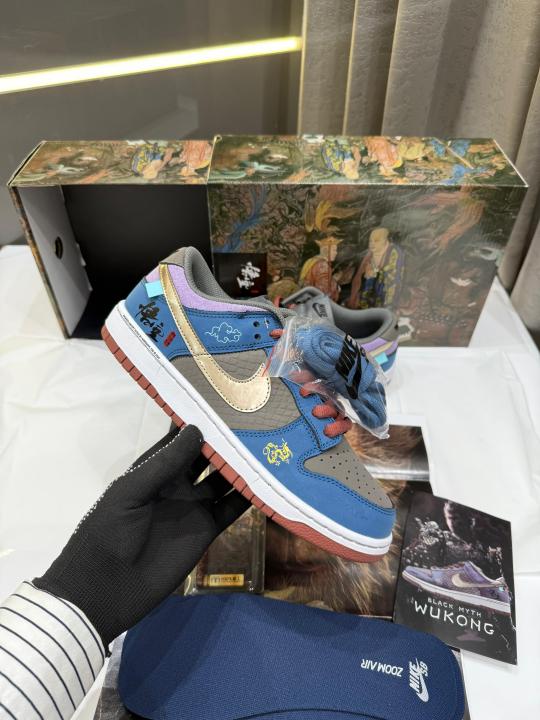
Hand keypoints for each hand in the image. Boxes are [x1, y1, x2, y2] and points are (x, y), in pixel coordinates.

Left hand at [34, 425, 248, 646]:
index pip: (182, 436)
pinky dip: (250, 495)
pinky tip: (270, 480)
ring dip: (243, 463)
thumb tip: (197, 428)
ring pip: (225, 478)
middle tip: (258, 415)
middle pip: (209, 454)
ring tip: (270, 442)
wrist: (105, 589)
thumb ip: (165, 462)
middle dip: (229, 437)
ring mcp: (195, 505)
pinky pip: (233, 508)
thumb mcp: (132, 491)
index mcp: (155, 468)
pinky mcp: (208, 529)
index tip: (224, 396)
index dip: (200, 417)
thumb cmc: (109, 532)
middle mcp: (179, 482)